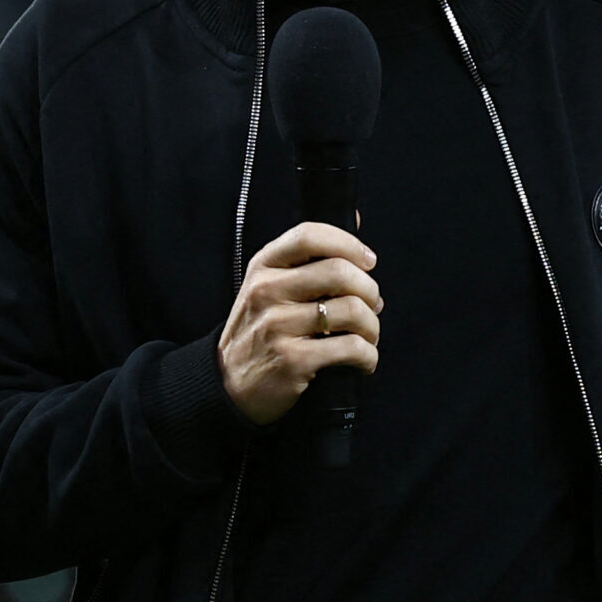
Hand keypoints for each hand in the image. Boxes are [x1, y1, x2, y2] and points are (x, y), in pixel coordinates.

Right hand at [218, 222, 382, 425]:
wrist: (229, 384)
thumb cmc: (261, 330)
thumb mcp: (269, 286)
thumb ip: (307, 258)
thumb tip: (354, 217)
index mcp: (264, 267)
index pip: (309, 235)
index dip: (348, 243)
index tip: (367, 261)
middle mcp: (267, 291)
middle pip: (340, 273)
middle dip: (370, 291)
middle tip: (373, 306)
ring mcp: (277, 326)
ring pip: (352, 311)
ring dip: (372, 327)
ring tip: (368, 336)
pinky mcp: (292, 360)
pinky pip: (351, 348)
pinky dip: (369, 355)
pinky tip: (364, 360)